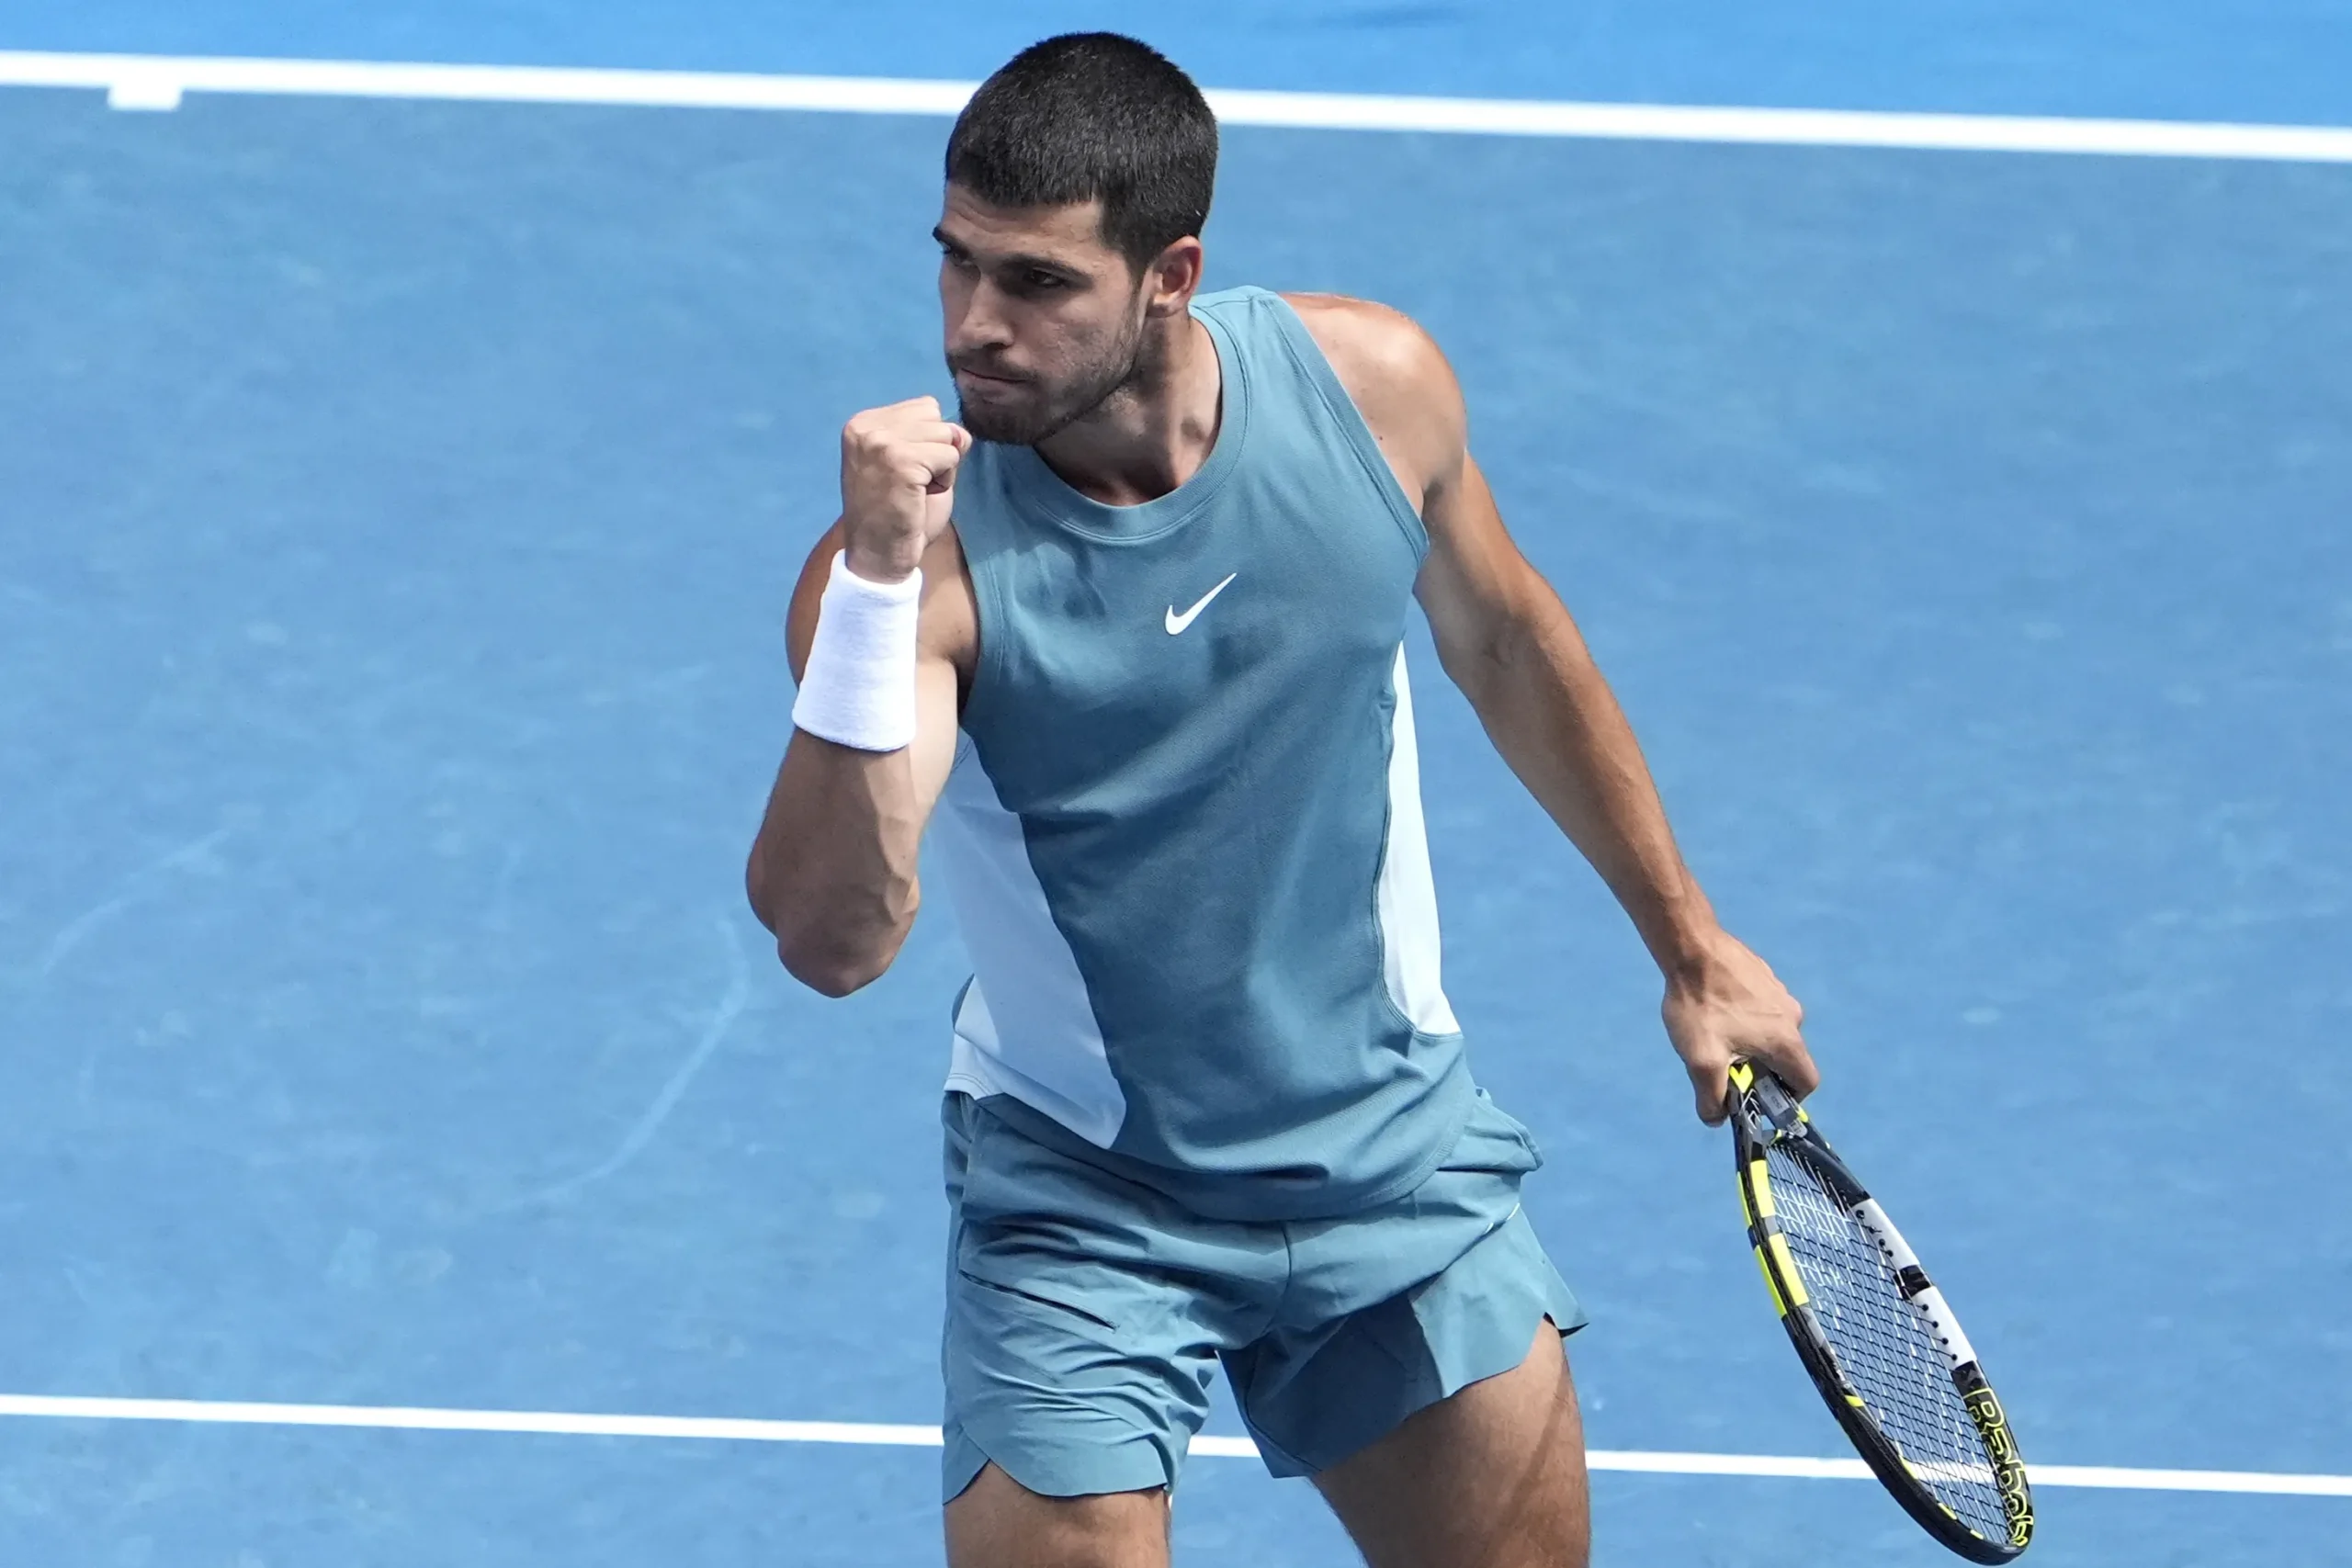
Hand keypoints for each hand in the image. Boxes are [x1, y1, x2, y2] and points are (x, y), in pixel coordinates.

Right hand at [839, 396, 971, 582]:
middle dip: (936, 452)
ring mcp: (881, 442)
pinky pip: (950, 457)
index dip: (928, 443)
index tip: (904, 472)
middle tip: (911, 484)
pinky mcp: (900, 461)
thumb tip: (962, 433)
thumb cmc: (895, 513)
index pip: (924, 407)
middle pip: (937, 418)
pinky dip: (945, 481)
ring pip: (947, 436)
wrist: (878, 556)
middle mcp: (867, 427)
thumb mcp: (909, 461)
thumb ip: (930, 437)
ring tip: (916, 490)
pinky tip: (920, 497)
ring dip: (942, 468)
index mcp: (863, 423)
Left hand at [1661, 928, 1817, 1124]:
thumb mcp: (1701, 1061)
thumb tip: (1716, 1119)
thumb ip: (1711, 1097)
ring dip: (1750, 1043)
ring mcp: (1780, 992)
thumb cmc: (1700, 1006)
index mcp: (1786, 1040)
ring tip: (1715, 1035)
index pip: (1807, 1083)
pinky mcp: (1764, 975)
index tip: (1758, 1097)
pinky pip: (1761, 1008)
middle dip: (1761, 1070)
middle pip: (1787, 1058)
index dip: (1788, 1099)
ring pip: (1772, 1032)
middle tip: (1727, 1067)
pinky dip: (1745, 1018)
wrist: (1691, 947)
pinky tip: (1715, 1010)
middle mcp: (1792, 1016)